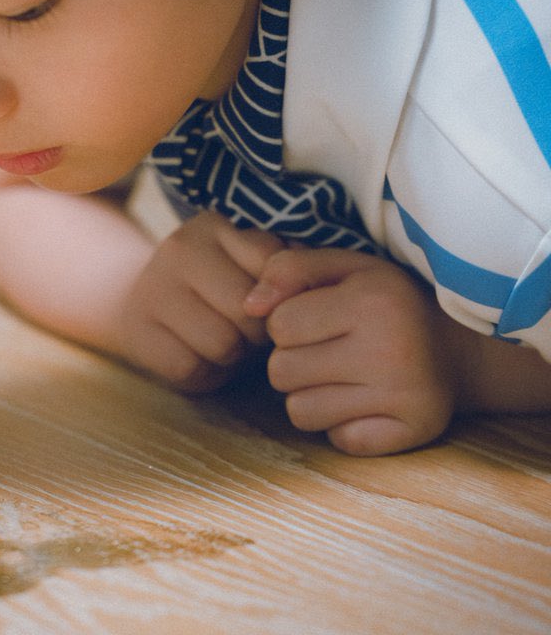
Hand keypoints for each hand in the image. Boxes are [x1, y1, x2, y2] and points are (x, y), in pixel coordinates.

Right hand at [117, 211, 284, 391]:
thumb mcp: (249, 266)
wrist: (141, 303)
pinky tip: (194, 355)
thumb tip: (303, 289)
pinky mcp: (136, 331)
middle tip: (242, 329)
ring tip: (219, 342)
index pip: (274, 271)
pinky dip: (201, 373)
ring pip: (222, 344)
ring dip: (231, 356)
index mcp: (213, 226)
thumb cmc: (215, 289)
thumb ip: (283, 270)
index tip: (266, 302)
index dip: (281, 299)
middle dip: (256, 332)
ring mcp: (152, 289)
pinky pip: (190, 368)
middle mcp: (179, 249)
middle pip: (249, 312)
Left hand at [245, 248, 456, 455]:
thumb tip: (249, 306)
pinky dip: (343, 425)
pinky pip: (338, 440)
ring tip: (343, 376)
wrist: (458, 346)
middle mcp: (392, 348)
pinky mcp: (413, 430)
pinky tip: (365, 402)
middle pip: (281, 372)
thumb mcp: (342, 267)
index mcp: (371, 299)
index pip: (278, 325)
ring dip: (311, 396)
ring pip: (300, 412)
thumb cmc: (384, 301)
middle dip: (293, 361)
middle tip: (328, 351)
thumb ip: (288, 269)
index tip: (316, 320)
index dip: (287, 323)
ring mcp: (405, 395)